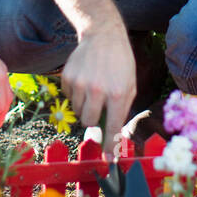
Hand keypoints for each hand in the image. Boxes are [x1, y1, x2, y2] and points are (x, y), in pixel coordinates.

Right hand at [61, 22, 136, 159]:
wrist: (103, 36)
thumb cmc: (120, 64)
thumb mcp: (129, 86)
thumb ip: (121, 110)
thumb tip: (113, 135)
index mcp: (117, 93)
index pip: (112, 127)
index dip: (110, 146)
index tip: (108, 160)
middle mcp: (97, 90)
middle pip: (89, 121)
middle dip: (93, 118)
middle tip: (99, 105)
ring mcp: (80, 83)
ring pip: (78, 111)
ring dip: (85, 106)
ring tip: (93, 88)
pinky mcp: (67, 78)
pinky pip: (69, 99)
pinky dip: (76, 95)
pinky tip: (85, 79)